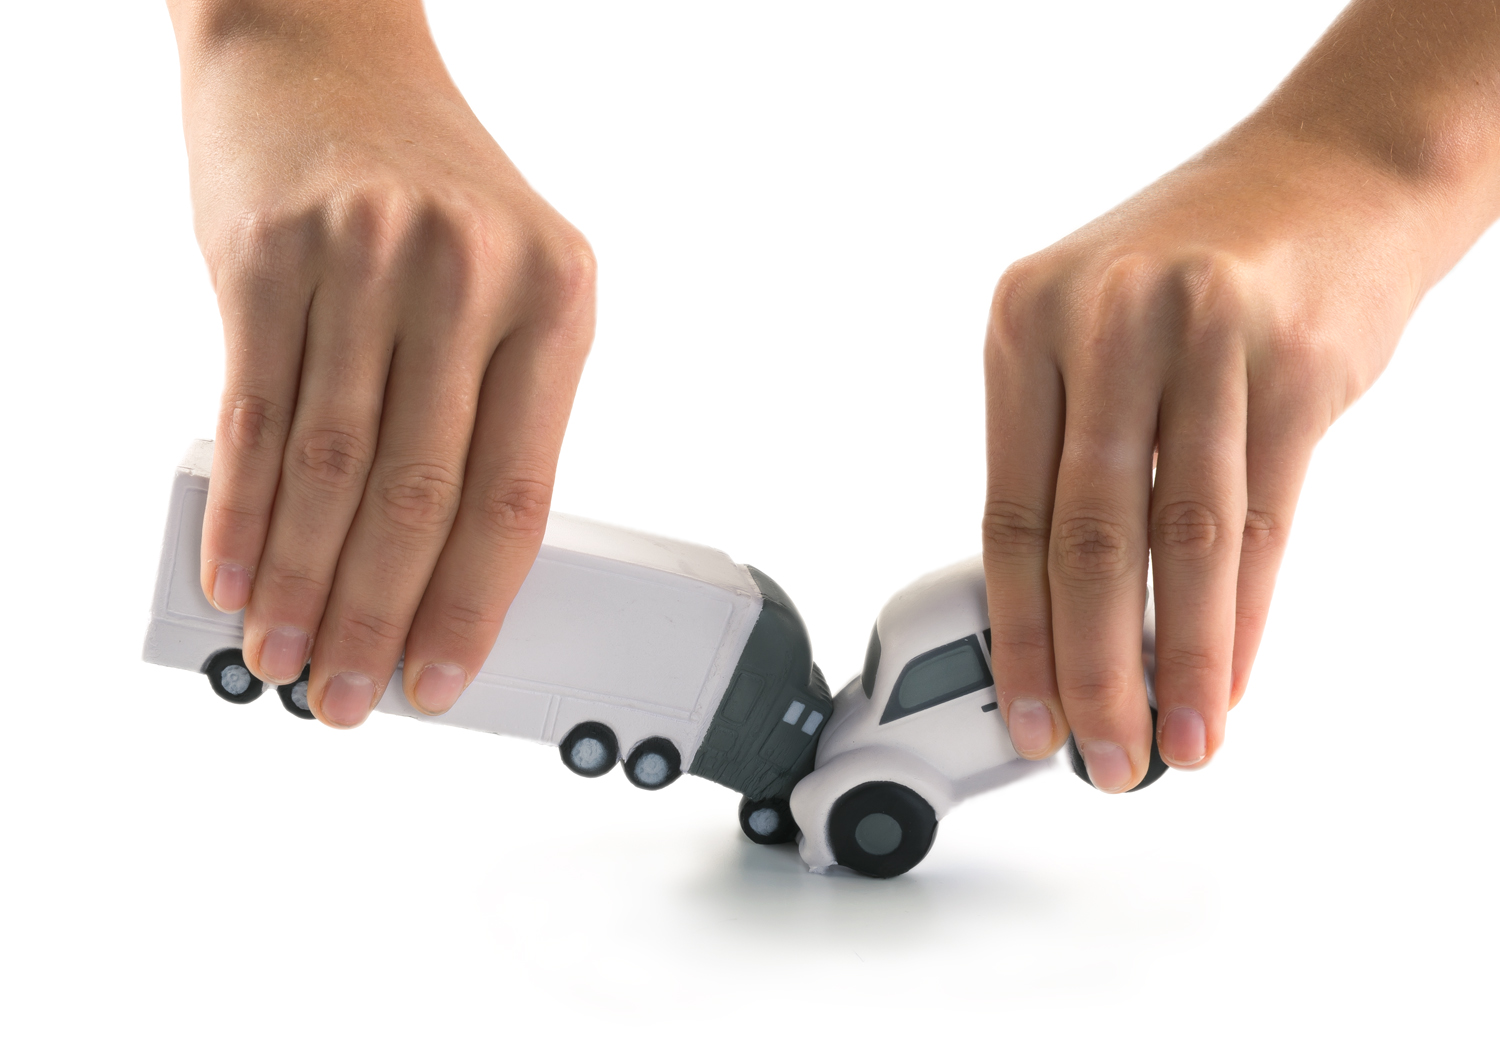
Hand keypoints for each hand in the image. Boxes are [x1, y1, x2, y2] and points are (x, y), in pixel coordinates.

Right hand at [170, 1, 595, 726]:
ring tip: (286, 660)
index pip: (517, 489)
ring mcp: (362, 261)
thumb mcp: (505, 280)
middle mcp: (465, 276)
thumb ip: (489, 410)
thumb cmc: (428, 186)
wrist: (325, 50)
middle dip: (377, 615)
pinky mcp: (265, 254)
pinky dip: (243, 513)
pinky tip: (238, 576)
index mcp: (555, 297)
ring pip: (328, 467)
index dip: (474, 601)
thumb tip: (444, 568)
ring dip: (302, 584)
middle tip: (350, 697)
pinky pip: (253, 415)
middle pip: (418, 493)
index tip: (443, 677)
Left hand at [984, 133, 1435, 786]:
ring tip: (1175, 743)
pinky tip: (1232, 676)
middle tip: (1102, 756)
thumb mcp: (1092, 327)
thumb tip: (1059, 611)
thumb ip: (1067, 449)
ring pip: (1183, 540)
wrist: (1333, 167)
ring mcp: (1205, 337)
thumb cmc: (1197, 265)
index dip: (1018, 629)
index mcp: (1025, 323)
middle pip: (1087, 537)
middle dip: (1092, 668)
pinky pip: (1267, 518)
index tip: (1026, 712)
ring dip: (1179, 662)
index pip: (1009, 510)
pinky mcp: (1299, 361)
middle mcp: (1104, 324)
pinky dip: (1245, 613)